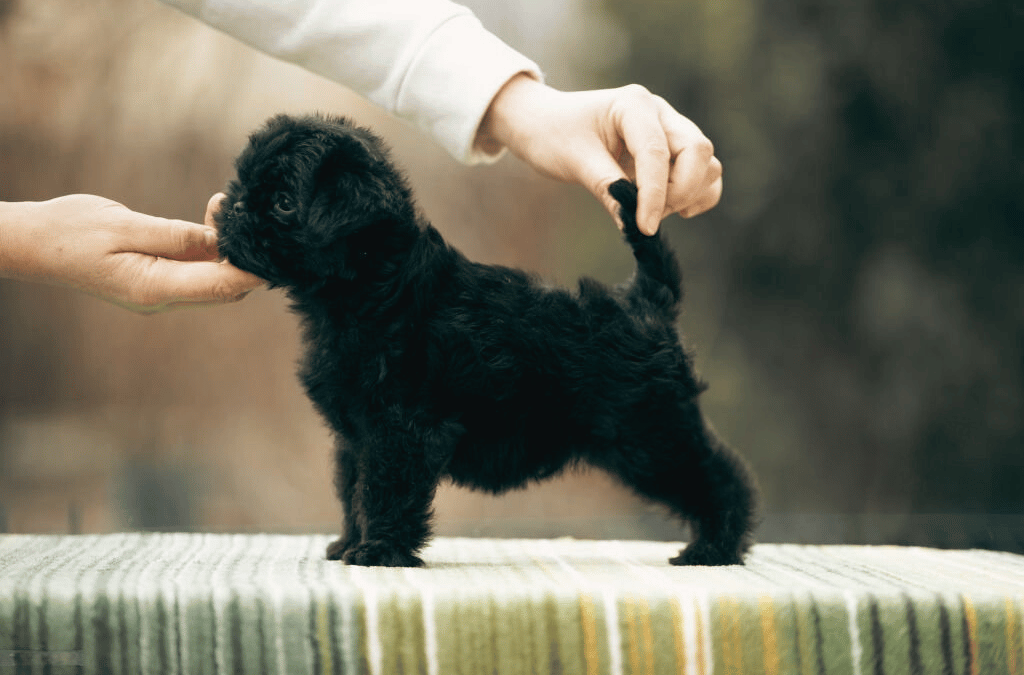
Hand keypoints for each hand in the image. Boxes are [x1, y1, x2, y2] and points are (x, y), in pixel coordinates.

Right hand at [0, 194, 263, 312]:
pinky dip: (209, 245)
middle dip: (245, 255)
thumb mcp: (125, 226)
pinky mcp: (158, 278)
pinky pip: (196, 267)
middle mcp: (163, 297)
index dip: (255, 271)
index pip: (221, 286)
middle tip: (248, 213)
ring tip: (223, 204)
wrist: (31, 243)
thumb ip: (177, 235)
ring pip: (213, 276)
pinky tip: (212, 215)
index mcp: (155, 289)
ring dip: (227, 246)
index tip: (282, 253)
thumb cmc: (69, 231)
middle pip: (225, 286)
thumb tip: (221, 242)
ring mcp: (161, 291)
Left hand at [477, 75, 722, 234]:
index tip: (645, 228)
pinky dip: (697, 194)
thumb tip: (633, 224)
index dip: (654, 194)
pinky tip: (673, 210)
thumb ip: (607, 188)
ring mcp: (670, 129)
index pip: (656, 152)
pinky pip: (703, 172)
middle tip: (647, 216)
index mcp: (633, 105)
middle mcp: (659, 112)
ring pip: (706, 162)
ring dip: (689, 194)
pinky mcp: (673, 150)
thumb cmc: (553, 134)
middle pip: (697, 151)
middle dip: (679, 191)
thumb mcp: (575, 161)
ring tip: (653, 211)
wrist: (544, 122)